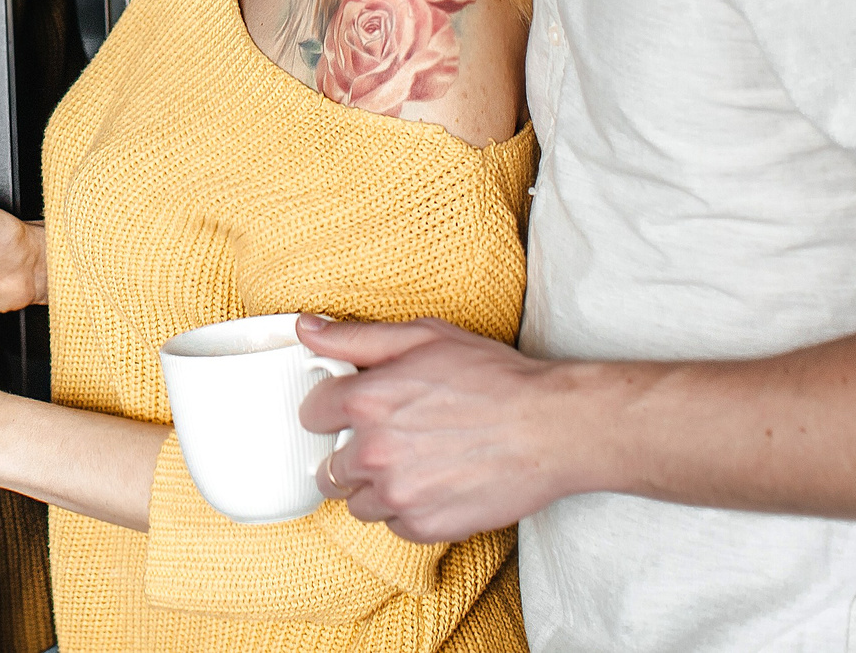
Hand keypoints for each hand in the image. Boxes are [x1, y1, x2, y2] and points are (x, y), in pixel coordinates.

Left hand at [296, 315, 582, 543]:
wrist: (550, 428)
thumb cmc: (493, 378)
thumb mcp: (423, 338)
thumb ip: (355, 337)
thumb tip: (305, 329)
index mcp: (366, 401)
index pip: (311, 414)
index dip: (332, 410)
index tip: (350, 411)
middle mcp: (373, 452)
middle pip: (328, 467)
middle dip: (350, 454)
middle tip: (387, 442)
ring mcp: (398, 495)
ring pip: (356, 502)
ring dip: (375, 487)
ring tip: (413, 465)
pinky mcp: (424, 526)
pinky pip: (393, 525)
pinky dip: (406, 510)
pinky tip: (433, 485)